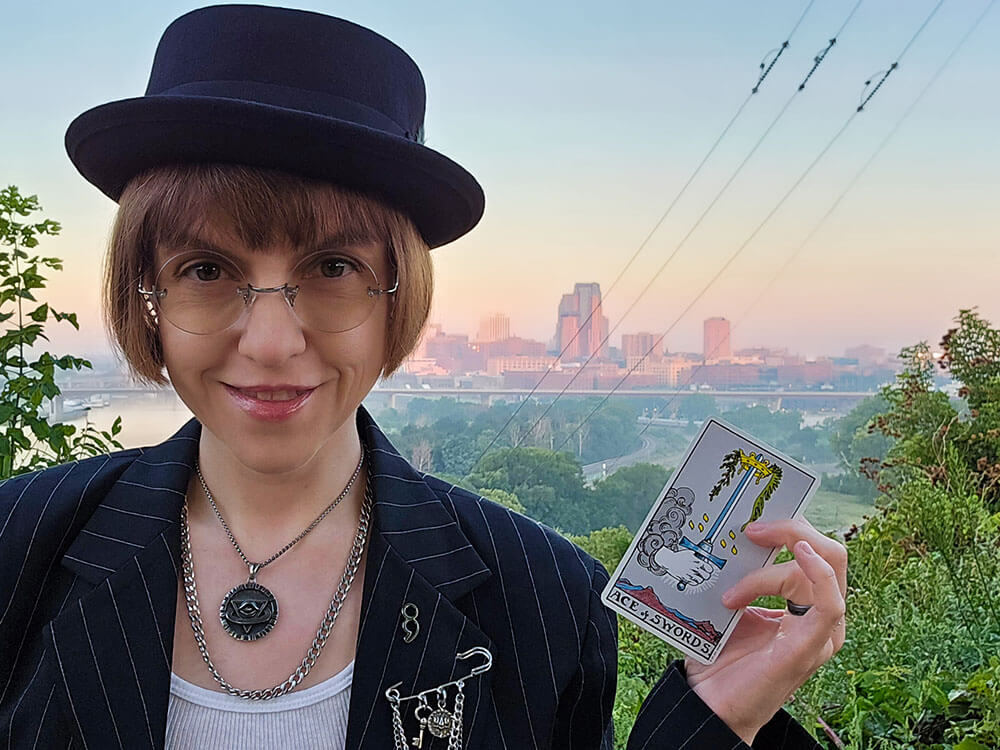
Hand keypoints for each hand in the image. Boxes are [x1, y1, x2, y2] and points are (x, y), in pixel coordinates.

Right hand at [653, 545, 715, 587]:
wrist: (669, 560)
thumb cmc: (678, 556)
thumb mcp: (689, 552)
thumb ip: (697, 555)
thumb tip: (702, 557)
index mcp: (697, 561)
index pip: (709, 568)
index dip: (710, 569)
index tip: (709, 569)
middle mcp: (694, 568)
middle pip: (706, 576)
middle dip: (706, 575)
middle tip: (704, 573)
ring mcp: (690, 574)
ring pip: (701, 580)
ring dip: (700, 578)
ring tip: (698, 576)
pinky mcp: (685, 579)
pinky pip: (694, 583)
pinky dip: (694, 582)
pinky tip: (693, 578)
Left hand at [683, 518, 847, 744]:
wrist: (710, 703)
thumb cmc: (721, 657)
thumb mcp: (733, 605)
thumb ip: (741, 574)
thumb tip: (726, 534)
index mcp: (807, 605)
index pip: (817, 550)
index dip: (790, 526)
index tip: (752, 519)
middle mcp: (823, 617)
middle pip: (830, 551)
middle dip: (792, 529)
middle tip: (750, 528)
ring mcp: (821, 634)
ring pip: (825, 567)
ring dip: (772, 566)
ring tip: (733, 589)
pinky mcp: (810, 648)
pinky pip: (830, 603)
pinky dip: (819, 572)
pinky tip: (801, 553)